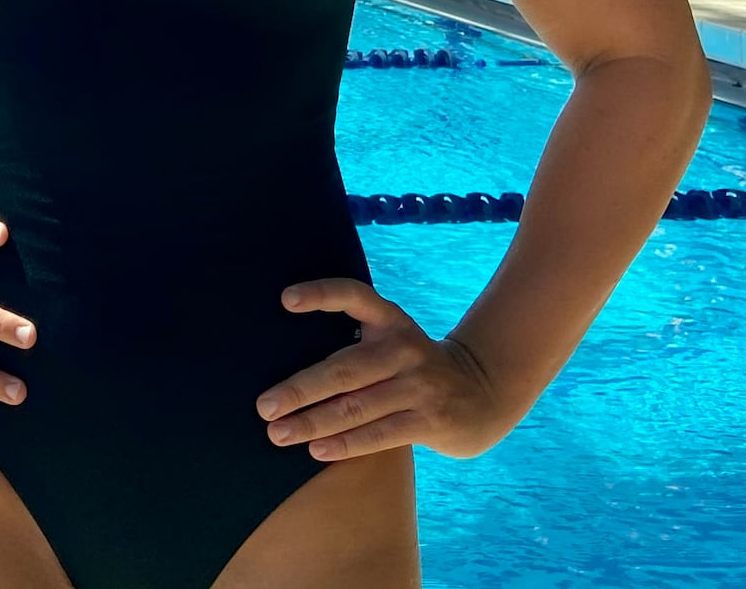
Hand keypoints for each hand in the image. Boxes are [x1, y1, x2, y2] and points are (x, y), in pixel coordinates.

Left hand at [255, 280, 511, 460]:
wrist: (481, 392)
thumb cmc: (412, 367)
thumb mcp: (392, 340)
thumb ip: (355, 342)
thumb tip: (285, 360)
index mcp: (390, 319)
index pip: (353, 295)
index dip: (321, 294)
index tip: (285, 300)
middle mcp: (404, 348)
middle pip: (343, 368)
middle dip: (300, 389)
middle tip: (264, 406)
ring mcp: (420, 385)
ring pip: (356, 407)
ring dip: (312, 423)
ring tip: (278, 434)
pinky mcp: (430, 420)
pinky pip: (379, 435)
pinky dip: (344, 444)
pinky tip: (316, 450)